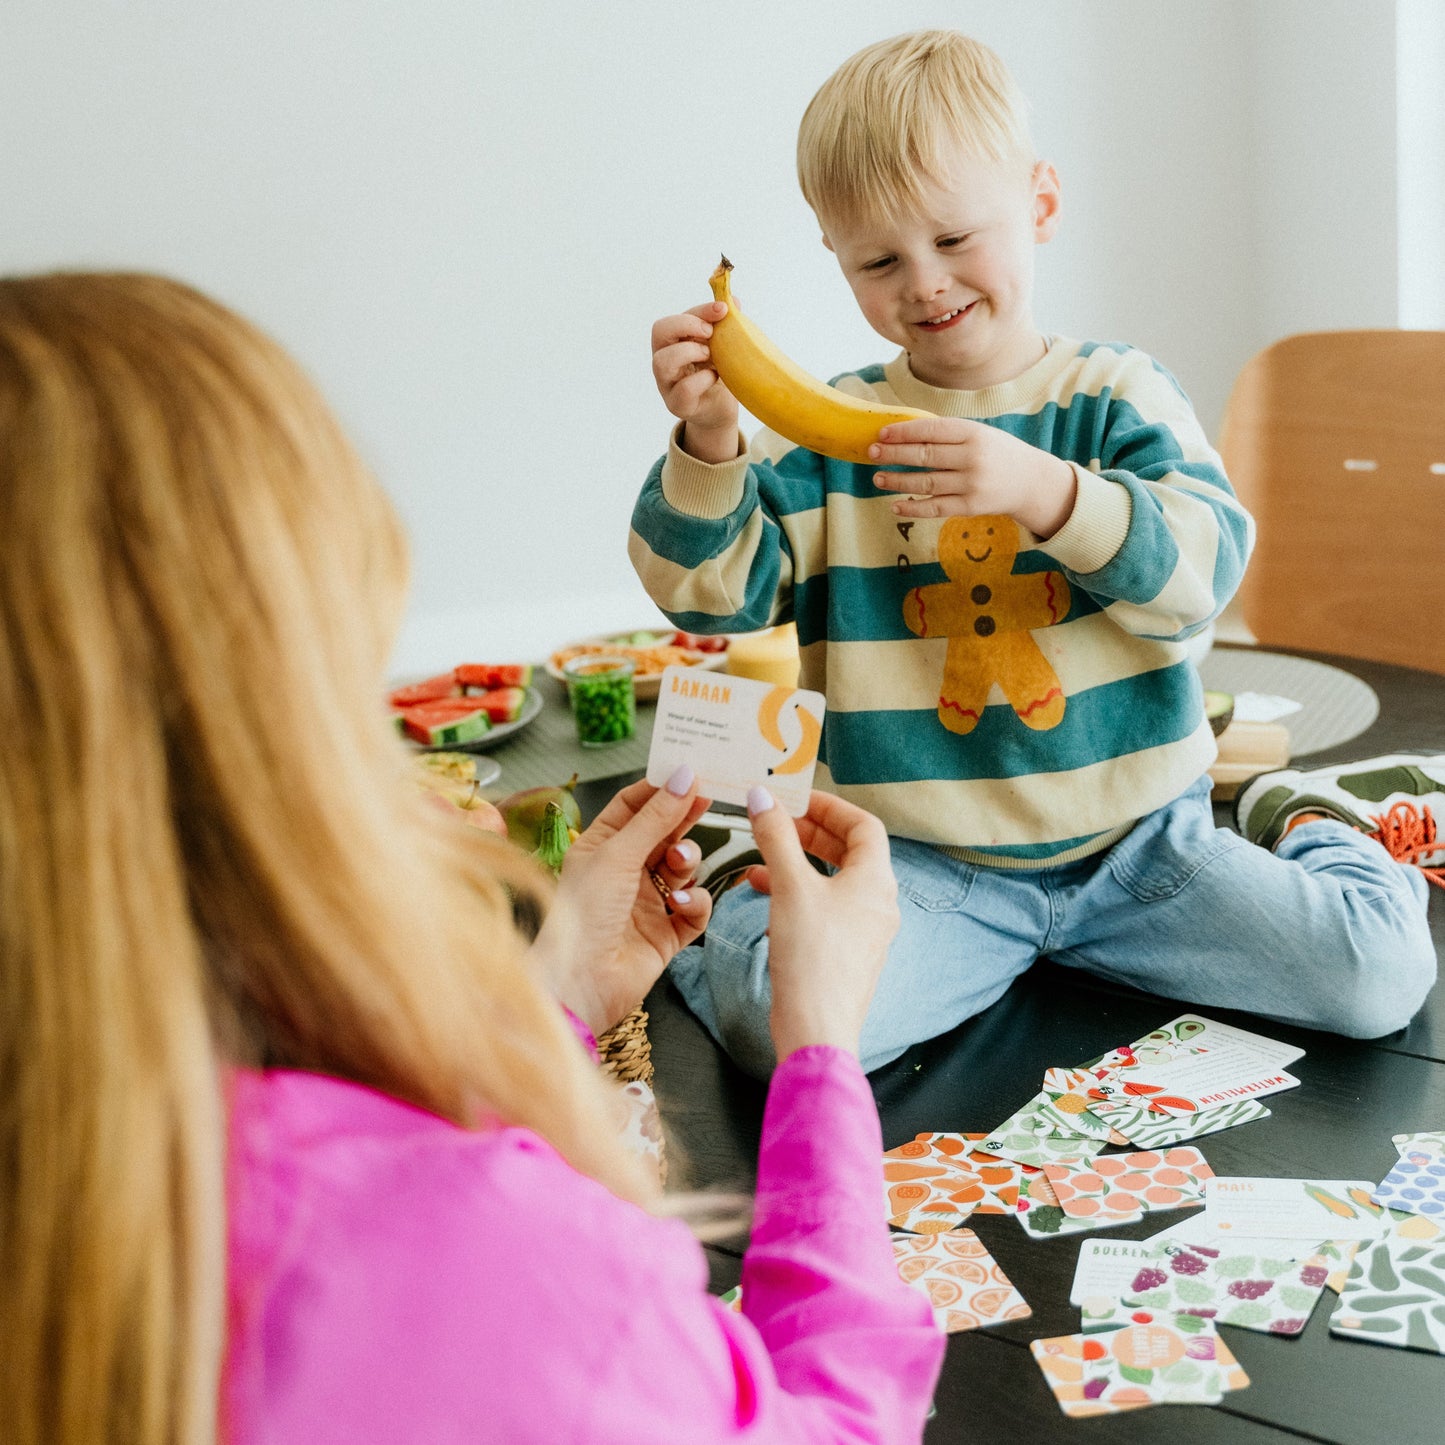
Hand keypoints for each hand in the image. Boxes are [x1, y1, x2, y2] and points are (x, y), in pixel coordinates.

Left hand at [530, 770, 711, 1036]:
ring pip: (684, 868)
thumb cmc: (583, 915)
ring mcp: (647, 903)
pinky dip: (694, 902)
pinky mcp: (666, 934)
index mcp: (601, 847)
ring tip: (678, 864)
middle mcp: (624, 872)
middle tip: (707, 800)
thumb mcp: (618, 855)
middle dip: (683, 819)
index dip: (662, 787)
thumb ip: (656, 818)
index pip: (634, 806)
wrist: (580, 985)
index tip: (691, 771)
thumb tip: (685, 776)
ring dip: (687, 861)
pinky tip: (682, 903)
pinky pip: (695, 908)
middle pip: (664, 833)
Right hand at [650, 301, 740, 462]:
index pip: (674, 319)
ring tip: (709, 355)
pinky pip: (684, 389)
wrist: (720, 410)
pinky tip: (714, 377)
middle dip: (687, 325)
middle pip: (659, 331)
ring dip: (690, 352)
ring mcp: (667, 384)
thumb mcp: (722, 346)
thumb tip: (734, 300)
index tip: (723, 309)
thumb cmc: (718, 375)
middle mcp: (663, 361)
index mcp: (671, 343)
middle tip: (711, 333)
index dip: (698, 311)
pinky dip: (702, 379)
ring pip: (663, 361)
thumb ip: (725, 324)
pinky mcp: (677, 405)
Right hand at [743, 787, 899, 1060]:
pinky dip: (797, 894)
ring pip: (832, 881)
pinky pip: (824, 908)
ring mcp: (864, 929)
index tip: (795, 799)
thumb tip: (762, 797)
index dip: (830, 807)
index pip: (864, 826)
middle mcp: (878, 902)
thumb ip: (776, 837)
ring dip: (798, 864)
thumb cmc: (812, 954)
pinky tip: (763, 894)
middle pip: (849, 852)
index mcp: (876, 880)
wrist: (816, 1027)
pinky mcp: (844, 952)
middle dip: (810, 833)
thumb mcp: (790, 887)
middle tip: (775, 822)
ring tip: (760, 857)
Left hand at [869, 416, 1077, 538]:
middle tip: (872, 453)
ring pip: (925, 483)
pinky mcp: (971, 507)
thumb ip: (946, 435)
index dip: (903, 432)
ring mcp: (971, 484)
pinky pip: (935, 508)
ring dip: (897, 480)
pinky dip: (912, 506)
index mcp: (973, 433)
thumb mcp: (978, 434)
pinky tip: (895, 504)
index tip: (882, 433)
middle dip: (894, 454)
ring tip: (878, 478)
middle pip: (924, 456)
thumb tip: (902, 433)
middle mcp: (972, 458)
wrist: (1030, 481)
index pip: (930, 431)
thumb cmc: (996, 453)